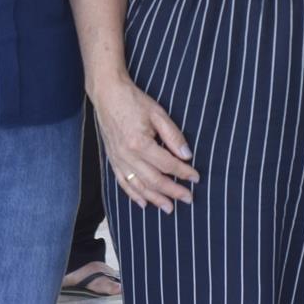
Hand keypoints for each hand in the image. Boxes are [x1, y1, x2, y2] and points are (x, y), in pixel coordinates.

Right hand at [92, 75, 198, 212]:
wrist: (108, 95)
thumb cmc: (134, 101)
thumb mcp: (158, 113)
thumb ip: (173, 135)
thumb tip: (186, 155)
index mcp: (140, 143)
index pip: (168, 164)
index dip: (183, 172)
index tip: (196, 178)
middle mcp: (128, 156)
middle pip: (154, 180)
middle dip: (173, 191)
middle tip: (188, 198)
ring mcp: (118, 160)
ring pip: (139, 186)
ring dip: (155, 199)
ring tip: (169, 208)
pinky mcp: (112, 160)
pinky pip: (123, 183)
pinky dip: (134, 195)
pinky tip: (144, 203)